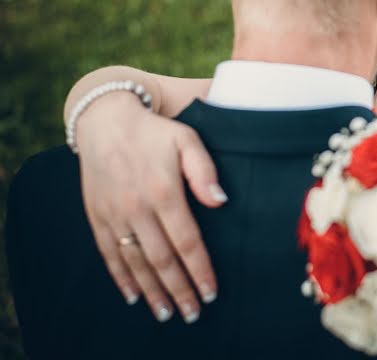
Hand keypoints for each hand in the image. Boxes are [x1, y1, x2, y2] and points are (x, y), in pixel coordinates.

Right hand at [75, 92, 225, 322]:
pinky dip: (122, 277)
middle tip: (193, 314)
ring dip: (152, 291)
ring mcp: (114, 214)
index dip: (200, 270)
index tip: (212, 291)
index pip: (187, 241)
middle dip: (179, 290)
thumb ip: (205, 171)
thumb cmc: (155, 131)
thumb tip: (221, 201)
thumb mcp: (187, 139)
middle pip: (162, 260)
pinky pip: (109, 254)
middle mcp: (137, 208)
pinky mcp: (97, 216)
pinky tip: (134, 295)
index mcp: (164, 191)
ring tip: (167, 313)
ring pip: (135, 262)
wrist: (105, 119)